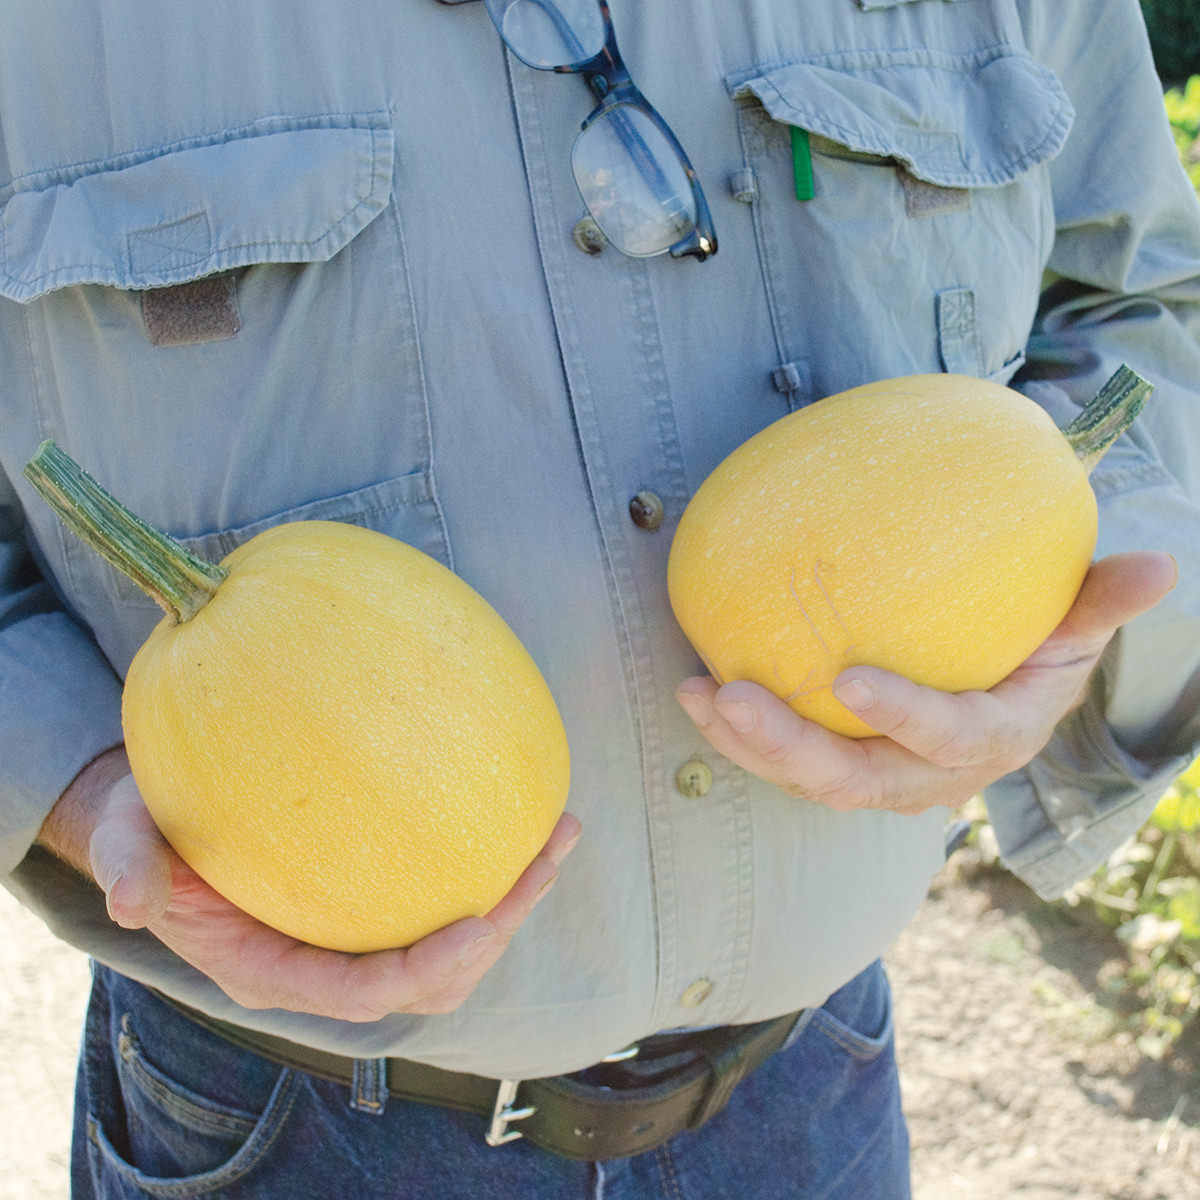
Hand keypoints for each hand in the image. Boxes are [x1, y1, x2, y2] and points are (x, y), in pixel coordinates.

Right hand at [41, 748, 580, 1018]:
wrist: (168, 816)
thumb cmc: (151, 824)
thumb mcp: (126, 835)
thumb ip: (127, 862)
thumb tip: (126, 897)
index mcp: (274, 967)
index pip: (364, 992)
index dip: (424, 970)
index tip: (479, 926)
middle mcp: (328, 961)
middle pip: (433, 977)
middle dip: (496, 933)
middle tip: (541, 863)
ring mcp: (359, 931)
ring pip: (457, 940)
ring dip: (515, 894)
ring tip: (561, 829)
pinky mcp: (379, 893)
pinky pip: (448, 889)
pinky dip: (494, 859)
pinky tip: (525, 803)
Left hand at [676, 551, 1176, 815]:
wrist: (994, 705)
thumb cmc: (1031, 655)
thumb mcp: (1070, 631)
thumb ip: (1098, 602)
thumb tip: (1162, 562)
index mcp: (990, 741)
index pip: (949, 739)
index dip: (903, 716)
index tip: (850, 680)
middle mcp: (927, 777)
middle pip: (856, 780)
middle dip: (791, 749)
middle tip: (733, 698)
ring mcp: (877, 779)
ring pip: (806, 779)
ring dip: (746, 743)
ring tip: (695, 692)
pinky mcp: (838, 766)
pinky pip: (784, 758)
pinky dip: (738, 730)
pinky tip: (695, 685)